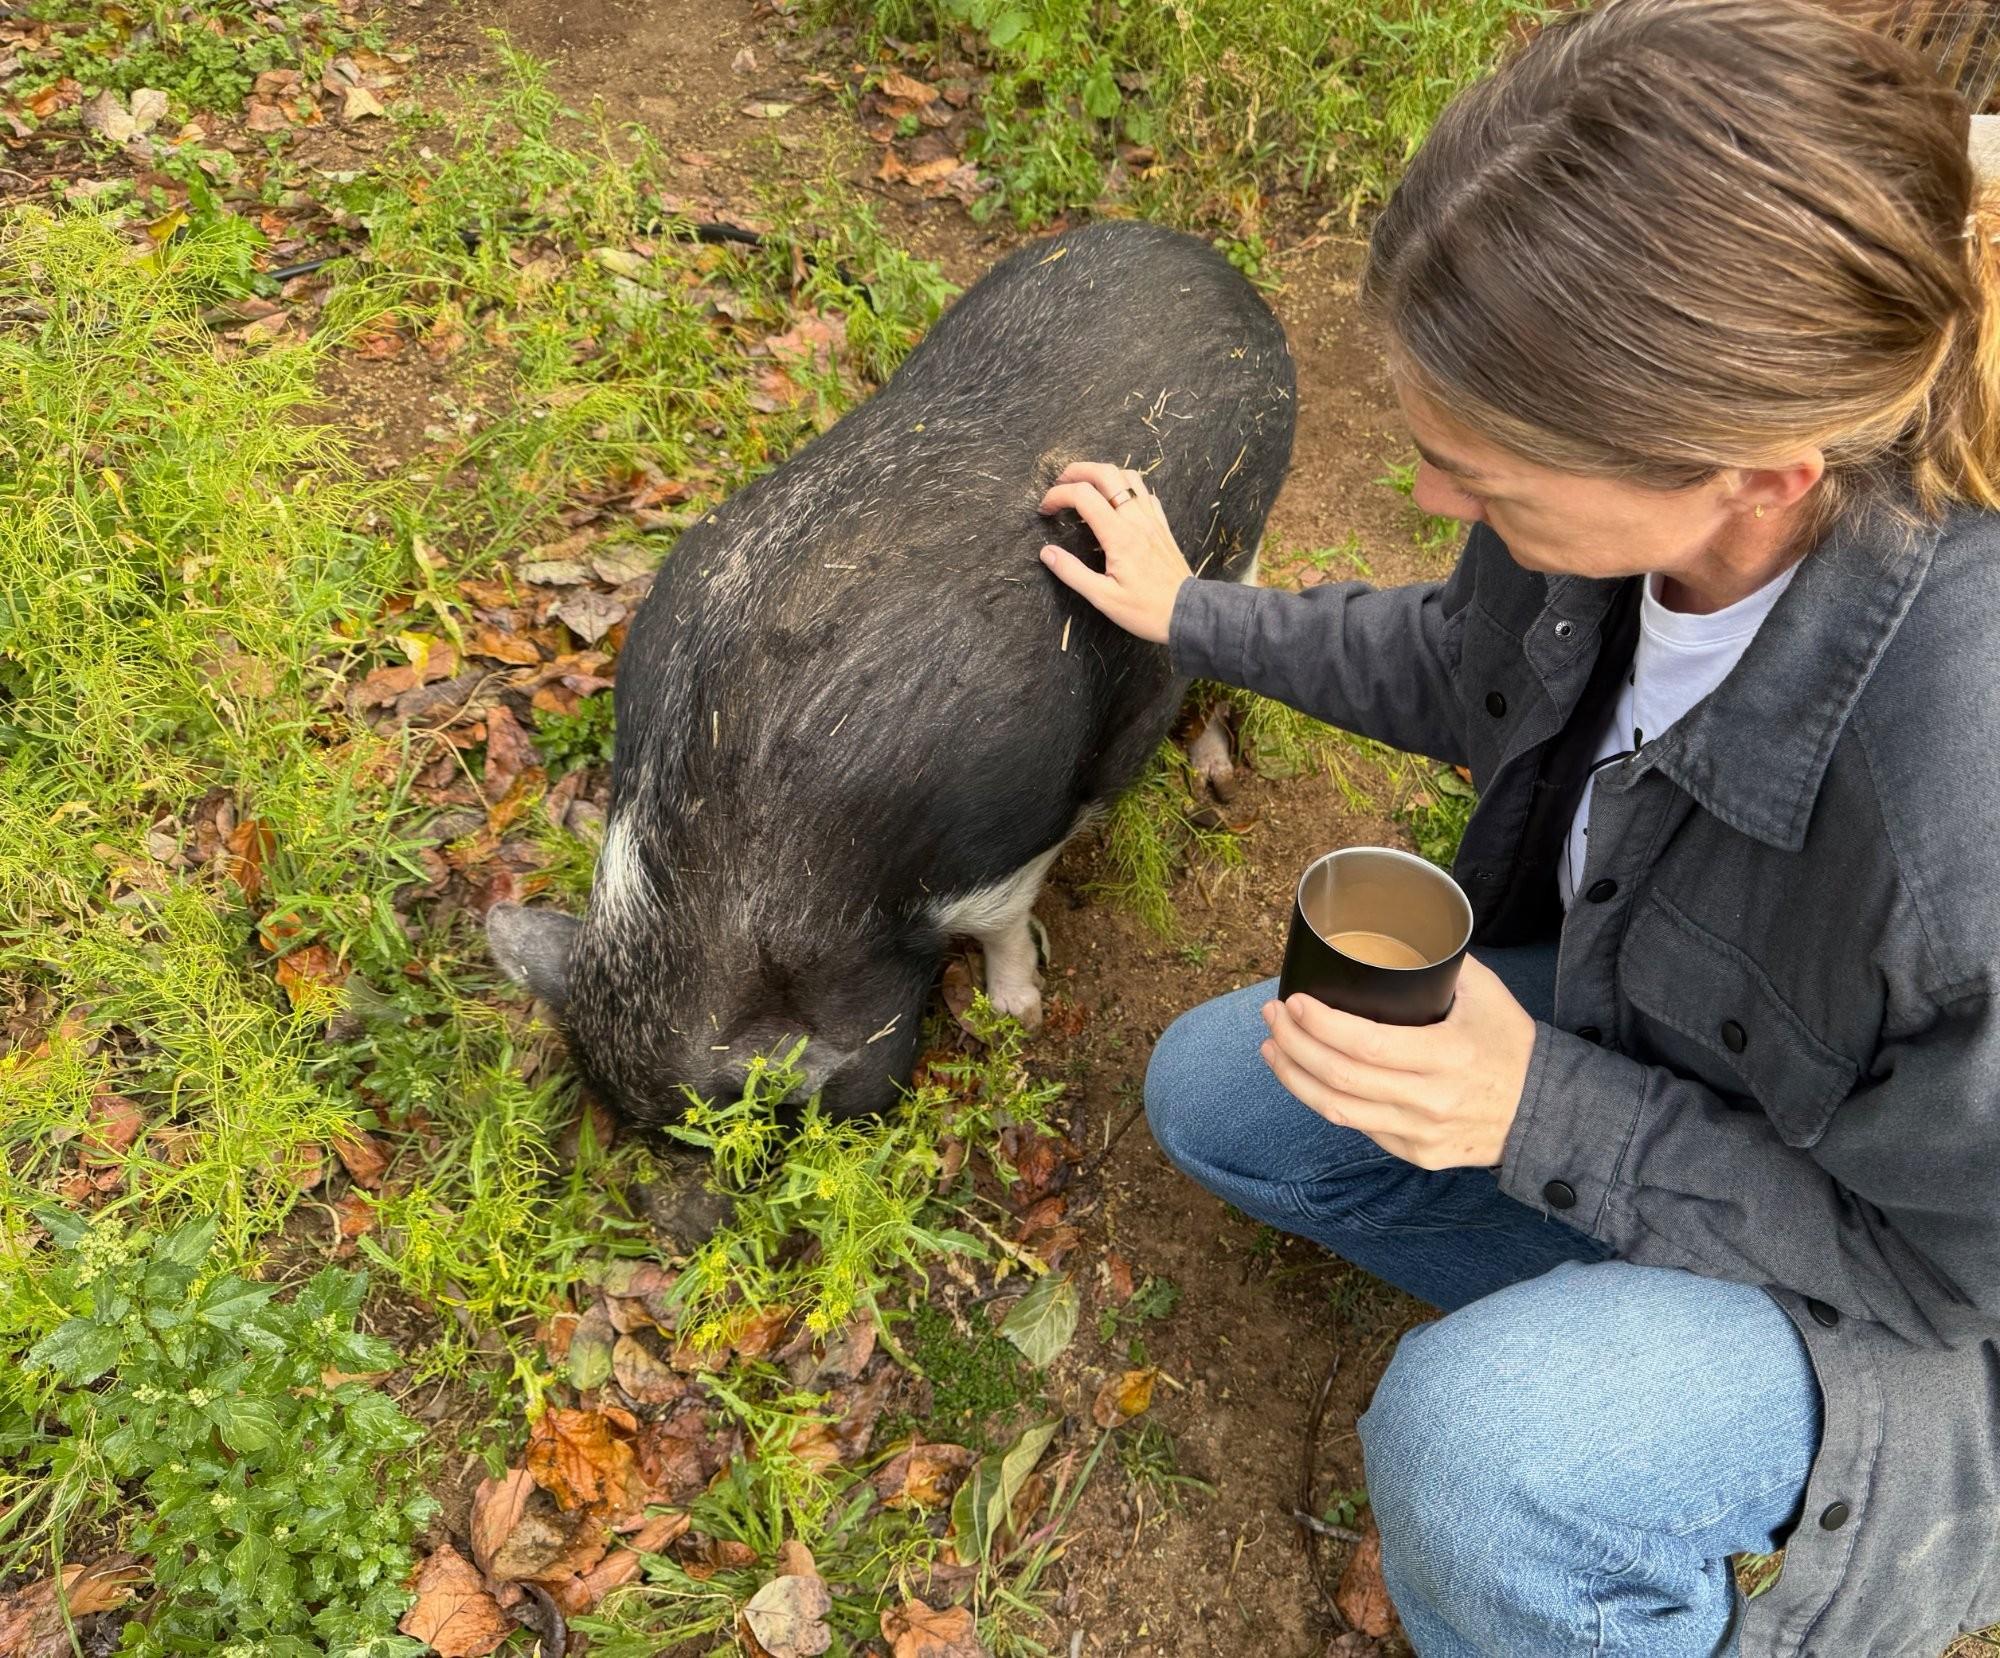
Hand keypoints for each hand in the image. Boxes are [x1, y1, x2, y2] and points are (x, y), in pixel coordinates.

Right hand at [1038, 461, 1191, 643]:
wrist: (1187, 613)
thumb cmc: (1146, 610)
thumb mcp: (1103, 598)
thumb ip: (1072, 572)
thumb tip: (1047, 553)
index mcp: (1119, 536)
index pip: (1083, 496)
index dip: (1058, 496)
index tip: (1045, 510)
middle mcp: (1137, 519)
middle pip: (1106, 473)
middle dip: (1078, 471)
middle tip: (1060, 484)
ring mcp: (1152, 519)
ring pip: (1128, 477)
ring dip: (1103, 475)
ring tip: (1086, 488)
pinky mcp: (1162, 525)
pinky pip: (1145, 493)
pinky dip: (1126, 488)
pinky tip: (1116, 503)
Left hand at [1258, 956, 1537, 1168]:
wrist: (1546, 1113)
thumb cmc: (1511, 1045)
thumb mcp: (1487, 994)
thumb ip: (1443, 963)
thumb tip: (1402, 930)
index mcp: (1447, 1057)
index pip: (1365, 1045)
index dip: (1320, 1024)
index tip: (1293, 1000)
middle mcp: (1430, 1101)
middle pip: (1339, 1078)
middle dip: (1293, 1043)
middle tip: (1272, 1015)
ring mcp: (1420, 1134)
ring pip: (1337, 1111)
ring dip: (1294, 1076)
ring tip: (1272, 1047)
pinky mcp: (1416, 1155)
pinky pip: (1359, 1128)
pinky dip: (1326, 1100)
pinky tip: (1308, 1076)